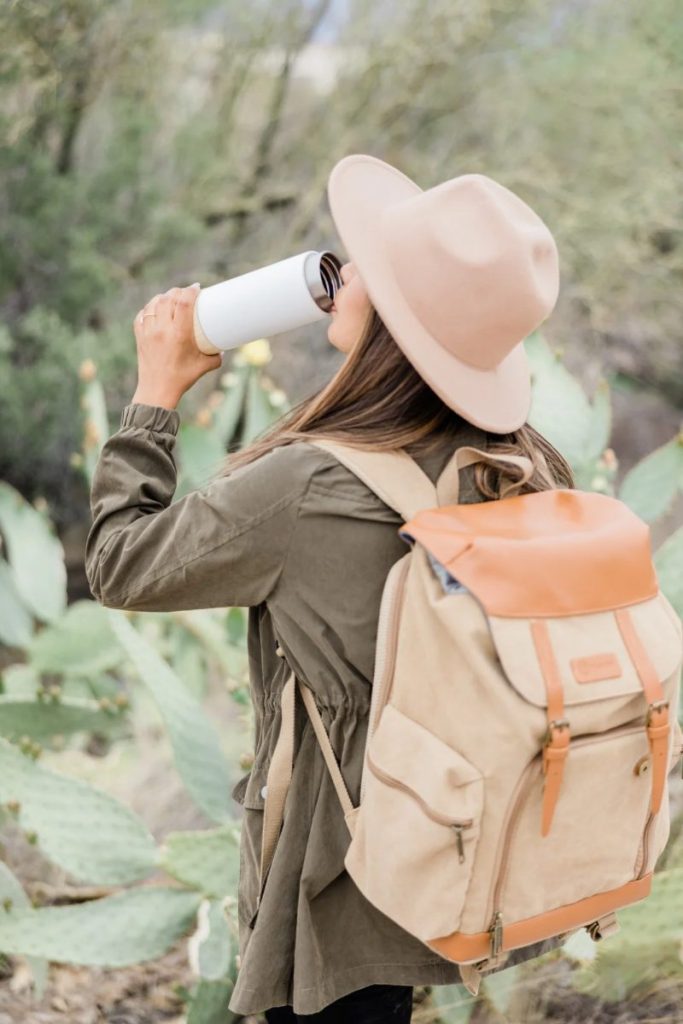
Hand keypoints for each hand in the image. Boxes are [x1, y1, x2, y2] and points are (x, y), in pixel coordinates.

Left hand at [132, 283, 222, 408]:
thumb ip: (216, 357)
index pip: (184, 303)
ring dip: (163, 297)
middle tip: (186, 293)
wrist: (157, 391)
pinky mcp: (140, 336)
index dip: (190, 291)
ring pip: (154, 303)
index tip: (196, 288)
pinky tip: (156, 309)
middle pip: (168, 298)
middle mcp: (162, 330)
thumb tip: (223, 348)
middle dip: (178, 291)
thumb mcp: (204, 367)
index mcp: (179, 335)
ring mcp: (148, 332)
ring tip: (171, 298)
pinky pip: (143, 314)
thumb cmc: (182, 378)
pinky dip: (150, 308)